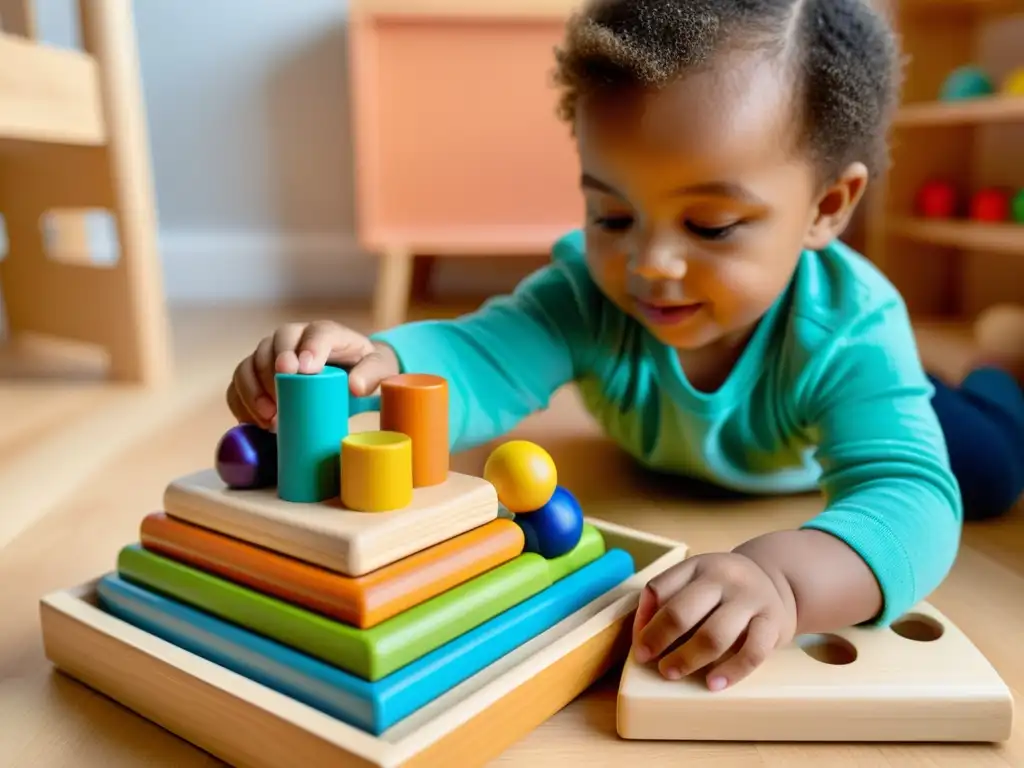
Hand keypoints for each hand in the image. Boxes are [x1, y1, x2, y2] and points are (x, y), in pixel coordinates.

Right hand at [226, 320, 398, 429]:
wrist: (351, 375)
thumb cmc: (364, 370)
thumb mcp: (379, 370)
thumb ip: (373, 375)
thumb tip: (354, 387)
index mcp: (326, 333)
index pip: (316, 332)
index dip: (308, 348)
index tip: (304, 370)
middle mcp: (294, 338)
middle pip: (274, 343)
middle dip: (273, 370)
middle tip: (280, 399)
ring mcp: (271, 355)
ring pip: (250, 363)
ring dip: (253, 390)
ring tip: (269, 417)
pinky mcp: (257, 376)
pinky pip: (238, 384)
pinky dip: (241, 402)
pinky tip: (255, 421)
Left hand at [631, 551, 796, 690]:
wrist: (777, 582)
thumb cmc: (725, 590)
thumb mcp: (698, 579)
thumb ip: (670, 597)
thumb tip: (642, 634)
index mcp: (697, 566)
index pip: (659, 589)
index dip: (643, 619)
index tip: (639, 644)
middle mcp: (724, 578)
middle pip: (682, 612)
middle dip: (658, 640)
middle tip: (647, 660)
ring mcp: (750, 599)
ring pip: (714, 635)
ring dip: (687, 659)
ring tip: (671, 673)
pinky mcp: (773, 623)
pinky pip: (752, 652)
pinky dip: (731, 671)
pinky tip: (713, 684)